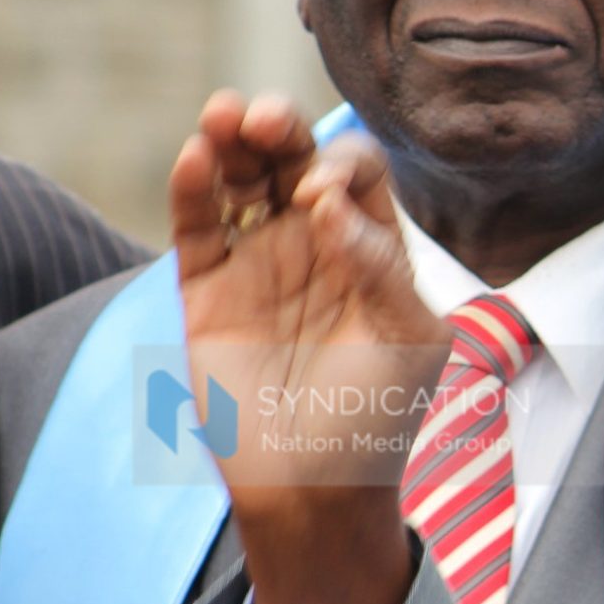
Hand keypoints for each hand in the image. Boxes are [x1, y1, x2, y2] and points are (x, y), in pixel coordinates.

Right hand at [170, 90, 448, 603]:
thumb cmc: (377, 416)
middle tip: (264, 118)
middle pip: (293, 159)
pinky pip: (198, 224)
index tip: (322, 199)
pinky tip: (196, 157)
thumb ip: (380, 268)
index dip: (342, 168)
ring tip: (225, 117)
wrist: (314, 487)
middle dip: (280, 130)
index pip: (358, 173)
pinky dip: (194, 188)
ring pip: (240, 179)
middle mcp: (314, 242)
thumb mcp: (410, 340)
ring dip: (232, 140)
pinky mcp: (208, 288)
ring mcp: (258, 260)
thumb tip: (326, 204)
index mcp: (372, 245)